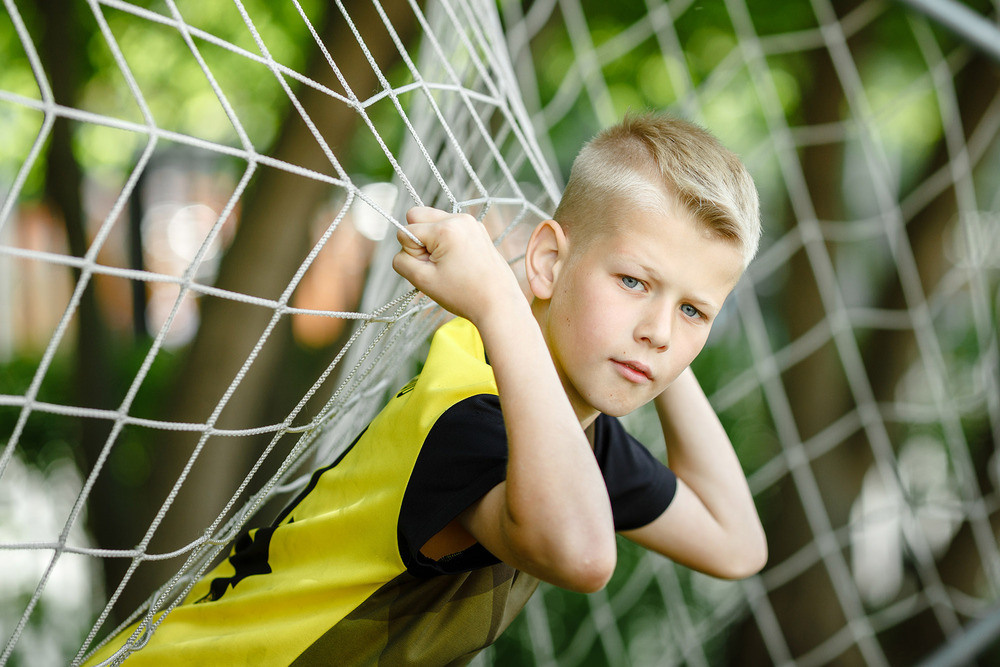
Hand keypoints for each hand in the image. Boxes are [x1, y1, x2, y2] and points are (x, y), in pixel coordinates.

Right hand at [392, 207, 523, 324]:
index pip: (406, 230)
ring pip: (433, 220)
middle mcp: (459, 218)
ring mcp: (470, 222)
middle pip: (417, 215)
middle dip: (419, 239)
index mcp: (446, 229)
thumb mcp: (422, 280)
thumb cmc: (463, 294)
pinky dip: (446, 241)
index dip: (412, 253)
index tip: (431, 268)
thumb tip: (404, 246)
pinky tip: (458, 261)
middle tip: (436, 262)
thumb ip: (402, 260)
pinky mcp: (477, 229)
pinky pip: (448, 227)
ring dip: (432, 240)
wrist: (499, 303)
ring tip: (449, 263)